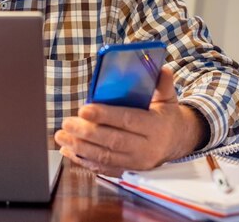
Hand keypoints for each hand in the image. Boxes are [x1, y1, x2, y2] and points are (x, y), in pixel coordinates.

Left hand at [54, 65, 206, 175]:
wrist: (177, 142)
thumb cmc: (165, 116)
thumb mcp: (168, 98)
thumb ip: (163, 84)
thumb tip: (160, 68)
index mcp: (155, 126)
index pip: (128, 120)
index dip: (105, 115)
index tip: (84, 109)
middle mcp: (146, 147)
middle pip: (113, 141)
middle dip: (86, 132)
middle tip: (66, 123)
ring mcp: (136, 162)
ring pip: (105, 157)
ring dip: (80, 147)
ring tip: (61, 136)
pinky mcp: (128, 171)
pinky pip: (103, 168)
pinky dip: (84, 161)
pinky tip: (68, 150)